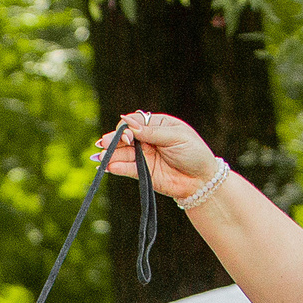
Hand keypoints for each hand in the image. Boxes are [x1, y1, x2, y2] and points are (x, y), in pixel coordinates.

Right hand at [91, 111, 219, 199]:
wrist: (202, 180)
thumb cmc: (194, 153)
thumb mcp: (176, 137)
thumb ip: (152, 132)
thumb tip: (129, 123)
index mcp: (157, 125)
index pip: (135, 121)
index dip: (127, 127)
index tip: (128, 135)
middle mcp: (148, 140)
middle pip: (125, 137)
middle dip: (114, 140)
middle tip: (104, 144)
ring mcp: (144, 157)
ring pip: (123, 154)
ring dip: (110, 155)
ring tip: (100, 158)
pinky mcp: (143, 173)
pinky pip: (127, 169)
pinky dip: (117, 168)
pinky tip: (109, 167)